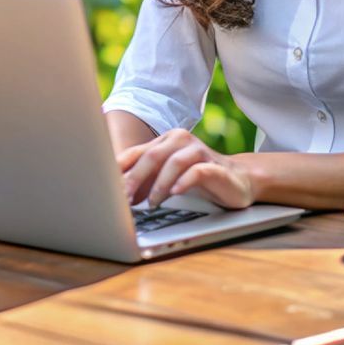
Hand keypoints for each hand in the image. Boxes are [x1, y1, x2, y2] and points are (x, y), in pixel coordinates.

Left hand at [117, 129, 256, 208]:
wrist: (238, 180)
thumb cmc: (198, 179)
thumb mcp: (167, 177)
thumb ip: (145, 180)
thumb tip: (115, 194)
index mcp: (164, 142)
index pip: (136, 153)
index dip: (120, 171)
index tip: (105, 189)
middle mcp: (180, 141)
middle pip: (152, 157)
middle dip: (135, 179)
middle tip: (124, 200)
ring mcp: (199, 151)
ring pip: (173, 162)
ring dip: (158, 184)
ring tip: (150, 203)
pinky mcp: (215, 166)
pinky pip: (197, 171)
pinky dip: (184, 182)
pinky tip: (175, 193)